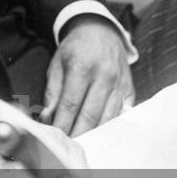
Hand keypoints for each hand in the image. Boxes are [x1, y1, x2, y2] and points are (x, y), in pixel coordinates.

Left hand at [41, 15, 132, 136]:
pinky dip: (112, 126)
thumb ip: (52, 91)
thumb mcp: (56, 64)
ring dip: (95, 134)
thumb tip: (47, 116)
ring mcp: (120, 83)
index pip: (71, 104)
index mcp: (82, 67)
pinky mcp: (130, 88)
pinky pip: (122, 112)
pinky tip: (102, 135)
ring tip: (82, 145)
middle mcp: (104, 76)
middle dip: (78, 134)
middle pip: (91, 114)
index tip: (56, 138)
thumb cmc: (74, 49)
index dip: (63, 124)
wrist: (100, 30)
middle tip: (68, 147)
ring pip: (109, 117)